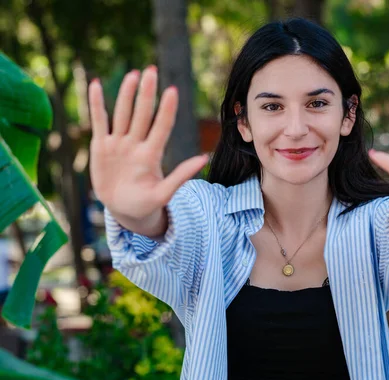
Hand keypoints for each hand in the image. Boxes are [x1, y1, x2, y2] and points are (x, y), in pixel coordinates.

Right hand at [89, 66, 207, 221]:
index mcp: (152, 155)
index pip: (161, 127)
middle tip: (152, 71)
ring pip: (123, 113)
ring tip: (133, 75)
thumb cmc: (146, 203)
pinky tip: (95, 85)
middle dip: (146, 93)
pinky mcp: (101, 146)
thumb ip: (180, 176)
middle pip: (142, 114)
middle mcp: (136, 144)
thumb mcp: (163, 194)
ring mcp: (118, 143)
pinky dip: (96, 104)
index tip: (173, 91)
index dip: (167, 110)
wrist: (124, 210)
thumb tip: (204, 158)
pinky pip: (99, 121)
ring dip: (126, 94)